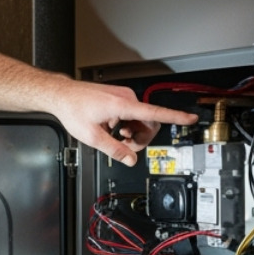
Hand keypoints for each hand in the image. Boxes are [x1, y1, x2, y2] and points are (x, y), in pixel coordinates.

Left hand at [52, 82, 198, 166]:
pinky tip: (113, 129)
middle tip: (126, 148)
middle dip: (141, 138)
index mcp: (123, 105)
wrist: (62, 95)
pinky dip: (127, 125)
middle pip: (150, 122)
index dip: (176, 117)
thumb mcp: (92, 137)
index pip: (156, 113)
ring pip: (141, 119)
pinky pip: (133, 114)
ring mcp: (124, 96)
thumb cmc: (74, 109)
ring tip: (115, 138)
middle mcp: (127, 98)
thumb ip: (114, 150)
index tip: (191, 118)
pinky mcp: (120, 98)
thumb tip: (130, 160)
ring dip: (133, 132)